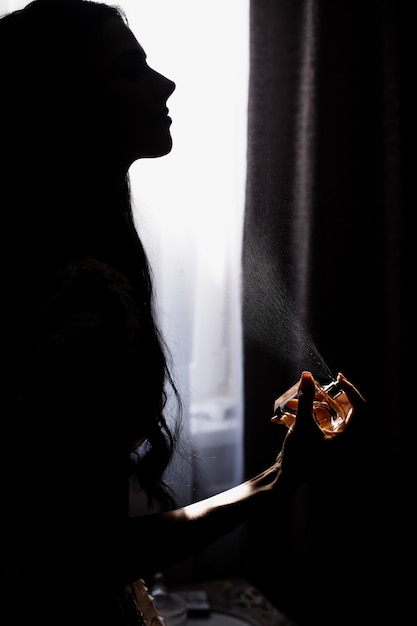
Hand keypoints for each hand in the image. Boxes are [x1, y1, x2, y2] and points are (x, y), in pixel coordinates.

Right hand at [275, 371, 365, 490]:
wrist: (286, 476)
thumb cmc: (299, 454)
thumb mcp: (303, 424)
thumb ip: (306, 398)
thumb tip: (306, 376)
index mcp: (349, 437)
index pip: (360, 408)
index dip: (351, 390)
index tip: (338, 378)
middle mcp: (345, 438)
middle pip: (343, 408)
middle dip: (326, 396)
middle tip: (314, 386)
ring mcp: (334, 439)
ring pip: (328, 413)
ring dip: (311, 405)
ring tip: (292, 402)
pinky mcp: (323, 440)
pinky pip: (320, 421)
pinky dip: (307, 414)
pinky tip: (287, 414)